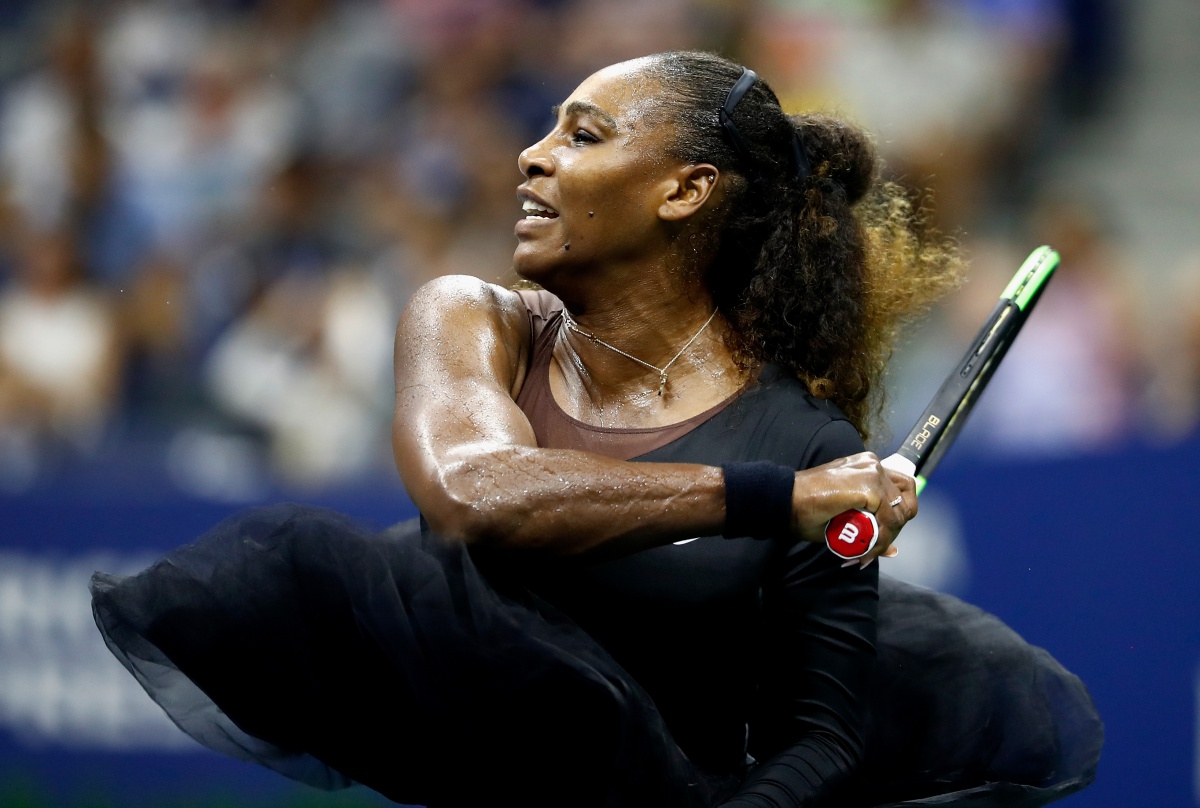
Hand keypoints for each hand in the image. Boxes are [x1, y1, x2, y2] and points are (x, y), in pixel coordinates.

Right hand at [790, 452, 917, 563]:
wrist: (784, 500)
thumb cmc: (806, 507)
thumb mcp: (844, 516)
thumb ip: (871, 526)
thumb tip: (894, 550)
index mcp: (868, 466)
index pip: (902, 491)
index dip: (896, 517)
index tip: (878, 537)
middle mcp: (874, 465)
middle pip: (906, 504)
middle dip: (892, 531)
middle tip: (871, 549)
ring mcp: (873, 474)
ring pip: (898, 516)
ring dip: (882, 541)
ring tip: (862, 556)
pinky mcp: (869, 488)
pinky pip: (886, 522)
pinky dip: (877, 542)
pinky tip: (861, 553)